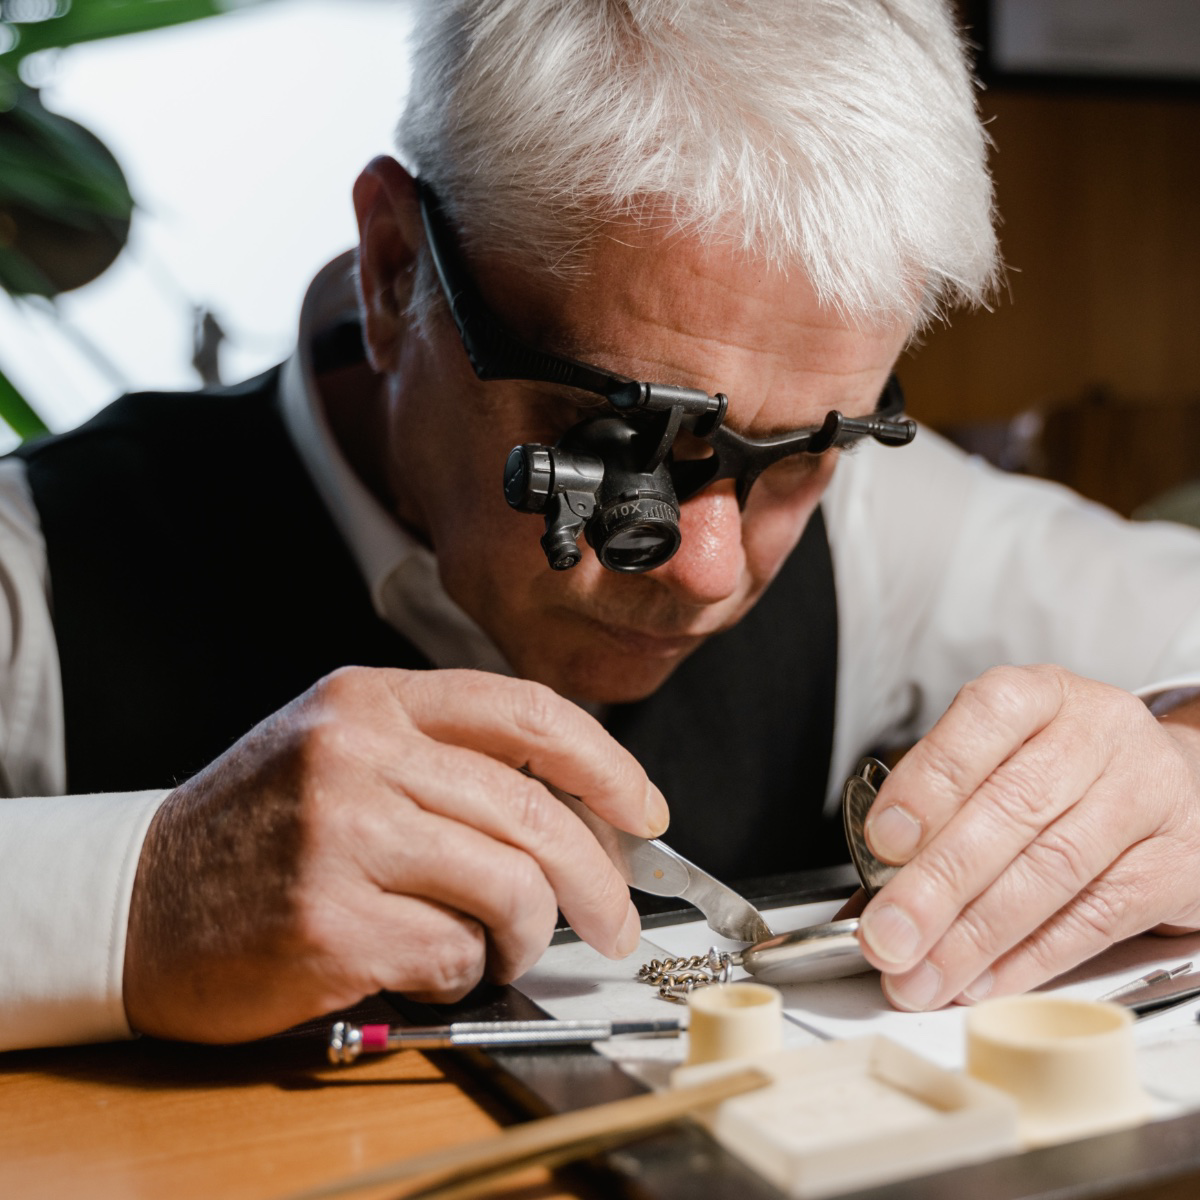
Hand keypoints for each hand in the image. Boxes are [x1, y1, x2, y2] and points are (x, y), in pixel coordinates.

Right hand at [122, 667, 666, 1041]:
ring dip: (527, 934)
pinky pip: (453, 954)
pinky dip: (463, 971)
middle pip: (534, 812)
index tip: (645, 810)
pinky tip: (429, 966)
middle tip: (614, 920)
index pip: (526, 714)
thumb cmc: (257, 829)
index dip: (606, 764)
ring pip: (508, 887)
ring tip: (505, 949)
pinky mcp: (328, 925)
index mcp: (372, 701)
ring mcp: (341, 837)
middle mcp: (358, 755)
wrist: (136, 899)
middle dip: (597, 877)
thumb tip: (578, 810)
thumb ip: (448, 760)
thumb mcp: (343, 751)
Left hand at [854, 665, 1199, 1010]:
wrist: (1174, 786)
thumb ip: (936, 817)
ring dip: (976, 934)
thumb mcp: (1000, 763)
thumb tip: (869, 897)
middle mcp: (1097, 731)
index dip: (929, 783)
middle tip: (889, 934)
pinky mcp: (1177, 861)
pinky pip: (1097, 917)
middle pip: (1012, 808)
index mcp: (1038, 694)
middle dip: (938, 882)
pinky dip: (1030, 957)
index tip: (882, 841)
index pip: (983, 720)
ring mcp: (1145, 793)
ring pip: (1053, 869)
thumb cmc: (1066, 772)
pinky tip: (984, 978)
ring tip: (924, 973)